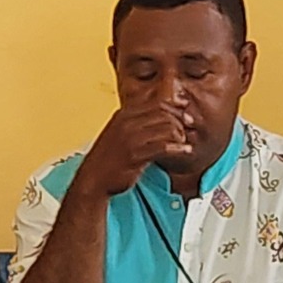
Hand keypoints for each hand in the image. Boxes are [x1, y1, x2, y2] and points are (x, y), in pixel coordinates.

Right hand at [77, 102, 194, 200]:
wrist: (93, 179)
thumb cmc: (109, 157)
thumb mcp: (119, 131)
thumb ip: (138, 121)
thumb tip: (161, 112)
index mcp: (123, 114)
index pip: (157, 103)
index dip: (176, 108)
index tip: (186, 114)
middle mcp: (126, 123)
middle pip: (164, 114)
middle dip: (181, 120)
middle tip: (189, 129)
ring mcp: (130, 138)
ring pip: (166, 128)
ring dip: (180, 135)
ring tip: (184, 143)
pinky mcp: (135, 155)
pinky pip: (163, 147)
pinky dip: (178, 148)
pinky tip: (185, 151)